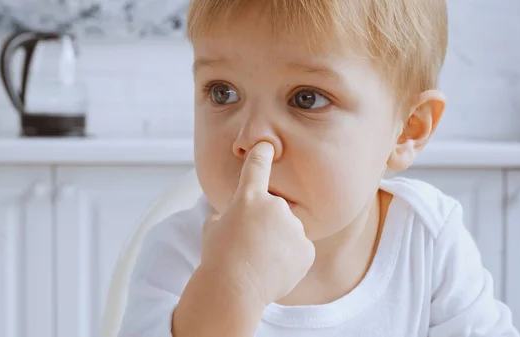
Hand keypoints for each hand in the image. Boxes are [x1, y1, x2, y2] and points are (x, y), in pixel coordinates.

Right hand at [200, 141, 315, 305]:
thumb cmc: (217, 258)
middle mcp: (275, 206)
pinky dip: (289, 259)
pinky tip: (274, 270)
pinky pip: (299, 250)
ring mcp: (294, 227)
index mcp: (248, 197)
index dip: (262, 153)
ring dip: (278, 242)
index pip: (257, 167)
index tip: (267, 145)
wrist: (234, 289)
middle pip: (275, 210)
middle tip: (251, 246)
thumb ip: (226, 215)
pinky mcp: (307, 248)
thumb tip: (228, 217)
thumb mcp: (212, 228)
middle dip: (267, 223)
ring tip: (261, 261)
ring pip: (289, 231)